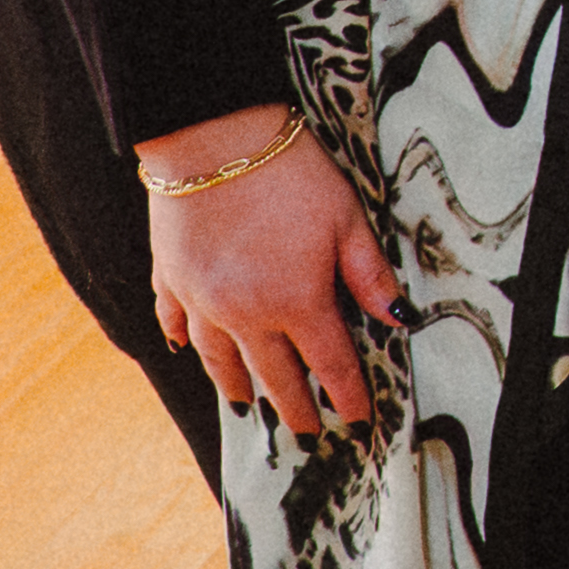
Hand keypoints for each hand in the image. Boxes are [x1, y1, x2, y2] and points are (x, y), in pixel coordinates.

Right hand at [143, 111, 394, 436]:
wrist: (213, 136)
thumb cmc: (290, 172)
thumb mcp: (347, 218)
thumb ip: (369, 275)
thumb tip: (398, 319)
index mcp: (296, 302)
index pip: (329, 365)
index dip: (347, 396)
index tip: (359, 419)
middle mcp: (245, 314)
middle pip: (274, 376)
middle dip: (294, 407)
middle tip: (307, 431)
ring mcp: (201, 300)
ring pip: (220, 360)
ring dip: (237, 385)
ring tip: (248, 404)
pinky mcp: (170, 277)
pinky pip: (175, 321)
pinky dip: (183, 341)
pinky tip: (185, 350)